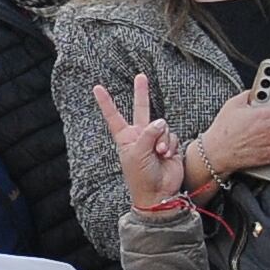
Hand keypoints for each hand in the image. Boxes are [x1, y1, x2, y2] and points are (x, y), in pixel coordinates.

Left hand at [96, 75, 186, 211]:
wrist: (158, 193)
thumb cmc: (141, 176)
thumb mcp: (137, 153)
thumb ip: (148, 133)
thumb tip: (160, 121)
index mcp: (125, 137)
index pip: (114, 116)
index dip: (106, 102)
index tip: (97, 88)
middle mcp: (140, 136)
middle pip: (141, 109)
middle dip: (141, 93)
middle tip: (141, 76)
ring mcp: (155, 139)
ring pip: (162, 126)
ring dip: (162, 139)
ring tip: (159, 153)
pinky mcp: (169, 145)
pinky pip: (172, 136)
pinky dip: (170, 145)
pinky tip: (167, 155)